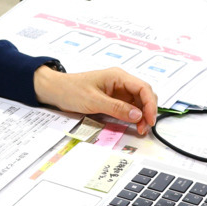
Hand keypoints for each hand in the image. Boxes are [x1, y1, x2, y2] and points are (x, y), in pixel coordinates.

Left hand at [33, 66, 157, 134]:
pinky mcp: (114, 99)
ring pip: (139, 102)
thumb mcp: (93, 100)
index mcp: (118, 76)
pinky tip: (133, 124)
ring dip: (142, 115)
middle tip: (145, 128)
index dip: (150, 104)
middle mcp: (121, 82)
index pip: (143, 88)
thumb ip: (116, 108)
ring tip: (140, 129)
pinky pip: (129, 107)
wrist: (56, 90)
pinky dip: (134, 116)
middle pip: (144, 94)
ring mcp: (118, 90)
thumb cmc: (71, 90)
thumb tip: (138, 115)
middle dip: (148, 111)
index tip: (149, 120)